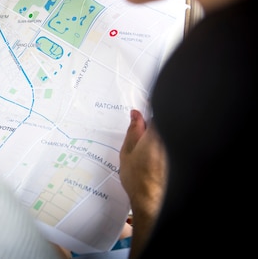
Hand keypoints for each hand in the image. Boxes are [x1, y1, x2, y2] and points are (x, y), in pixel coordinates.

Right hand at [120, 109, 166, 257]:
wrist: (152, 202)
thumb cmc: (138, 180)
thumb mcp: (127, 152)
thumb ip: (133, 130)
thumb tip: (136, 115)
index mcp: (156, 134)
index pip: (158, 111)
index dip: (151, 108)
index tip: (144, 111)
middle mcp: (170, 140)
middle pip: (166, 122)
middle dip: (156, 124)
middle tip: (144, 133)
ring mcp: (178, 149)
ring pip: (172, 135)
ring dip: (163, 136)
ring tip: (150, 152)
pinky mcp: (182, 159)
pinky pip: (175, 146)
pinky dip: (168, 148)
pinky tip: (158, 160)